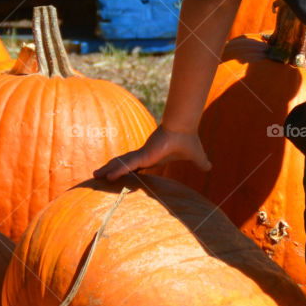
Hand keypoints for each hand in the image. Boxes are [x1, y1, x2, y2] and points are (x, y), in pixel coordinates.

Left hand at [93, 125, 210, 181]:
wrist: (185, 128)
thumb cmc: (188, 139)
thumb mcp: (196, 156)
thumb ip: (200, 163)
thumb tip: (210, 167)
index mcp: (153, 157)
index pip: (136, 165)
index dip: (127, 170)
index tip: (118, 176)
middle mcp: (144, 156)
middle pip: (123, 164)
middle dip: (111, 169)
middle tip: (98, 175)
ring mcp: (142, 155)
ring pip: (121, 165)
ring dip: (108, 170)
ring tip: (94, 176)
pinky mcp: (143, 156)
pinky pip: (127, 165)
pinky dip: (117, 171)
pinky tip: (107, 177)